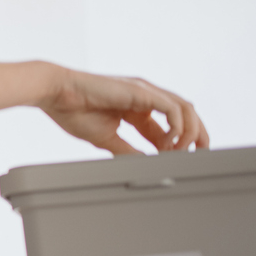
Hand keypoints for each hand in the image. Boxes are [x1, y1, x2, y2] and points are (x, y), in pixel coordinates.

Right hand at [40, 67, 209, 154]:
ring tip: (186, 151)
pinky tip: (172, 142)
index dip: (178, 143)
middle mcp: (145, 96)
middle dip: (196, 135)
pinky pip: (172, 108)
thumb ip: (127, 150)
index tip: (179, 160)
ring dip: (192, 131)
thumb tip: (143, 164)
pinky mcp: (141, 91)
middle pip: (184, 114)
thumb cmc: (72, 111)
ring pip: (184, 108)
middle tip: (200, 155)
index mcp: (136, 107)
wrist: (55, 93)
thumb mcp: (105, 138)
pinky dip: (178, 125)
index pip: (169, 125)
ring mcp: (145, 92)